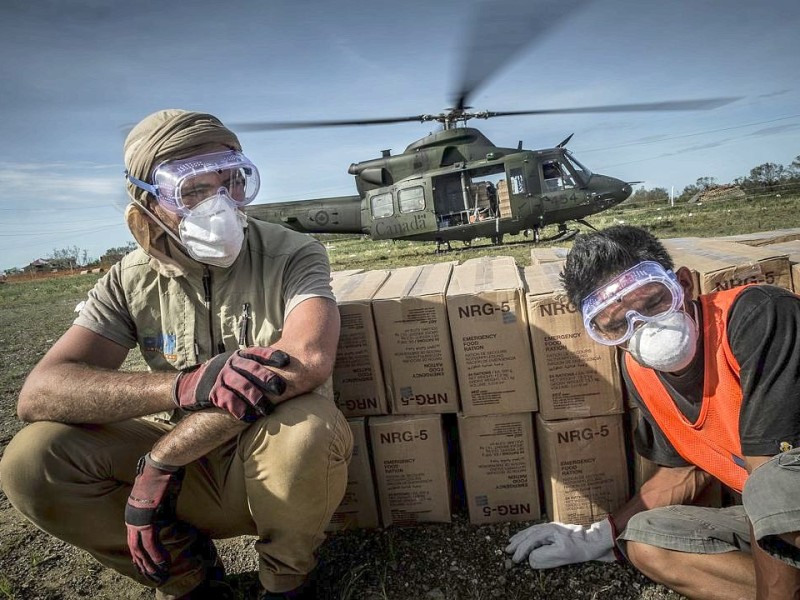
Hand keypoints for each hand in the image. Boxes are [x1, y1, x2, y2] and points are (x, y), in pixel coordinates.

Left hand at [125, 454, 184, 582]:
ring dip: (150, 564)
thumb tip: (162, 510)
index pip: (133, 538)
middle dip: (143, 564)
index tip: (146, 564)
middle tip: (151, 575)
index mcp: (132, 511)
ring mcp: (137, 518)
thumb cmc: (159, 473)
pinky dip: (156, 554)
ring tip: (157, 574)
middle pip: (134, 547)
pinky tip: (162, 563)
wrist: (159, 464)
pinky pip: (150, 542)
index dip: (139, 554)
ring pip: (140, 549)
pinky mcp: (146, 518)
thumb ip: (157, 504)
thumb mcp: (157, 492)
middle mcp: (131, 517)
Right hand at [173, 346, 289, 420]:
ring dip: (256, 398)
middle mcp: (230, 364)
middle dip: (267, 378)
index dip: (272, 356)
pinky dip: (239, 409)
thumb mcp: (236, 364)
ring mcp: (221, 377)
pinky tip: (249, 417)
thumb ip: (254, 364)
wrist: (190, 384)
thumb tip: (284, 367)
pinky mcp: (213, 392)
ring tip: (267, 410)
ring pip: (241, 386)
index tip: (286, 362)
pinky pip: (228, 400)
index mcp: (239, 356)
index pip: (258, 352)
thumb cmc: (223, 375)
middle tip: (281, 389)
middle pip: (252, 369)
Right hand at [505, 518, 615, 568]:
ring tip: (511, 542)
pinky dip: (528, 536)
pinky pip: (536, 533)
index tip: (514, 560)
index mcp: (547, 531)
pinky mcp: (554, 532)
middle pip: (527, 534)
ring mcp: (550, 528)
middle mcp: (546, 527)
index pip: (529, 541)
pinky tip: (526, 539)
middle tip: (507, 550)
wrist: (594, 541)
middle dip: (517, 543)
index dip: (521, 551)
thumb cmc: (579, 548)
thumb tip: (531, 558)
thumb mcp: (562, 555)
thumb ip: (544, 556)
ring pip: (530, 532)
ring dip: (520, 538)